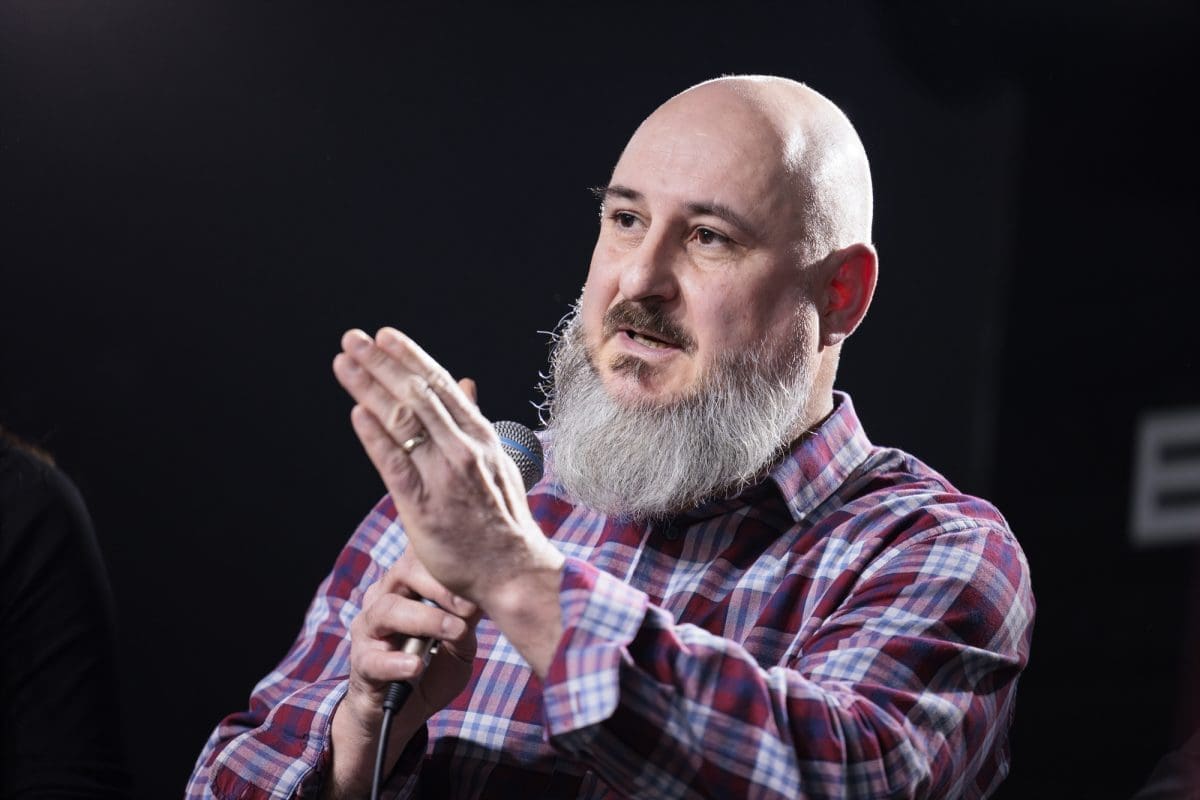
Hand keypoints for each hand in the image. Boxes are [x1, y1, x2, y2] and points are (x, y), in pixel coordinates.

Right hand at [328, 549, 478, 795]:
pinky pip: (375, 659)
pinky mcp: (361, 665)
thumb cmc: (433, 669)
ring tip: (453, 632)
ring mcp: (368, 631)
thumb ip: (467, 621)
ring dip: (425, 619)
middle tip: (467, 606)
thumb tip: (485, 597)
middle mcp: (382, 599)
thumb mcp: (460, 644)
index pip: (422, 557)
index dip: (449, 565)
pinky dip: (397, 662)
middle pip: (404, 573)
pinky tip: (416, 666)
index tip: (482, 580)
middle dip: (439, 586)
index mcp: (406, 586)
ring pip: (388, 610)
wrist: (405, 714)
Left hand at [331, 327, 563, 606]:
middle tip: (352, 339)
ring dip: (370, 388)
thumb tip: (464, 382)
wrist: (513, 571)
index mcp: (480, 436)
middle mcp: (463, 449)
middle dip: (381, 363)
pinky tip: (357, 413)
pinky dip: (375, 437)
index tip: (384, 336)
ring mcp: (444, 477)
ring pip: (403, 422)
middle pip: (416, 395)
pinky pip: (396, 466)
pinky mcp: (424, 508)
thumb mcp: (496, 460)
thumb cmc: (501, 519)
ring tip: (344, 364)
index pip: (440, 385)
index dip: (410, 357)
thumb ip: (473, 421)